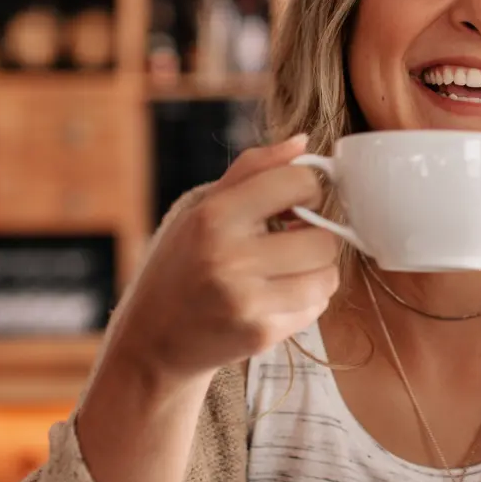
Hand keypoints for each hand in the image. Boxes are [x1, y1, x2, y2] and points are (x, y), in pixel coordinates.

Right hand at [108, 135, 340, 385]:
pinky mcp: (261, 335)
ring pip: (328, 276)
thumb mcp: (202, 208)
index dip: (308, 188)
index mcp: (214, 217)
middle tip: (294, 240)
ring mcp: (247, 301)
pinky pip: (317, 307)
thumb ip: (253, 170)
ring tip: (289, 270)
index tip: (296, 201)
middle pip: (324, 238)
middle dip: (317, 236)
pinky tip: (278, 297)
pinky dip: (307, 300)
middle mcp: (230, 258)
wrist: (152, 340)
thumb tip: (303, 142)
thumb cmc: (182, 265)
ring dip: (317, 271)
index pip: (297, 182)